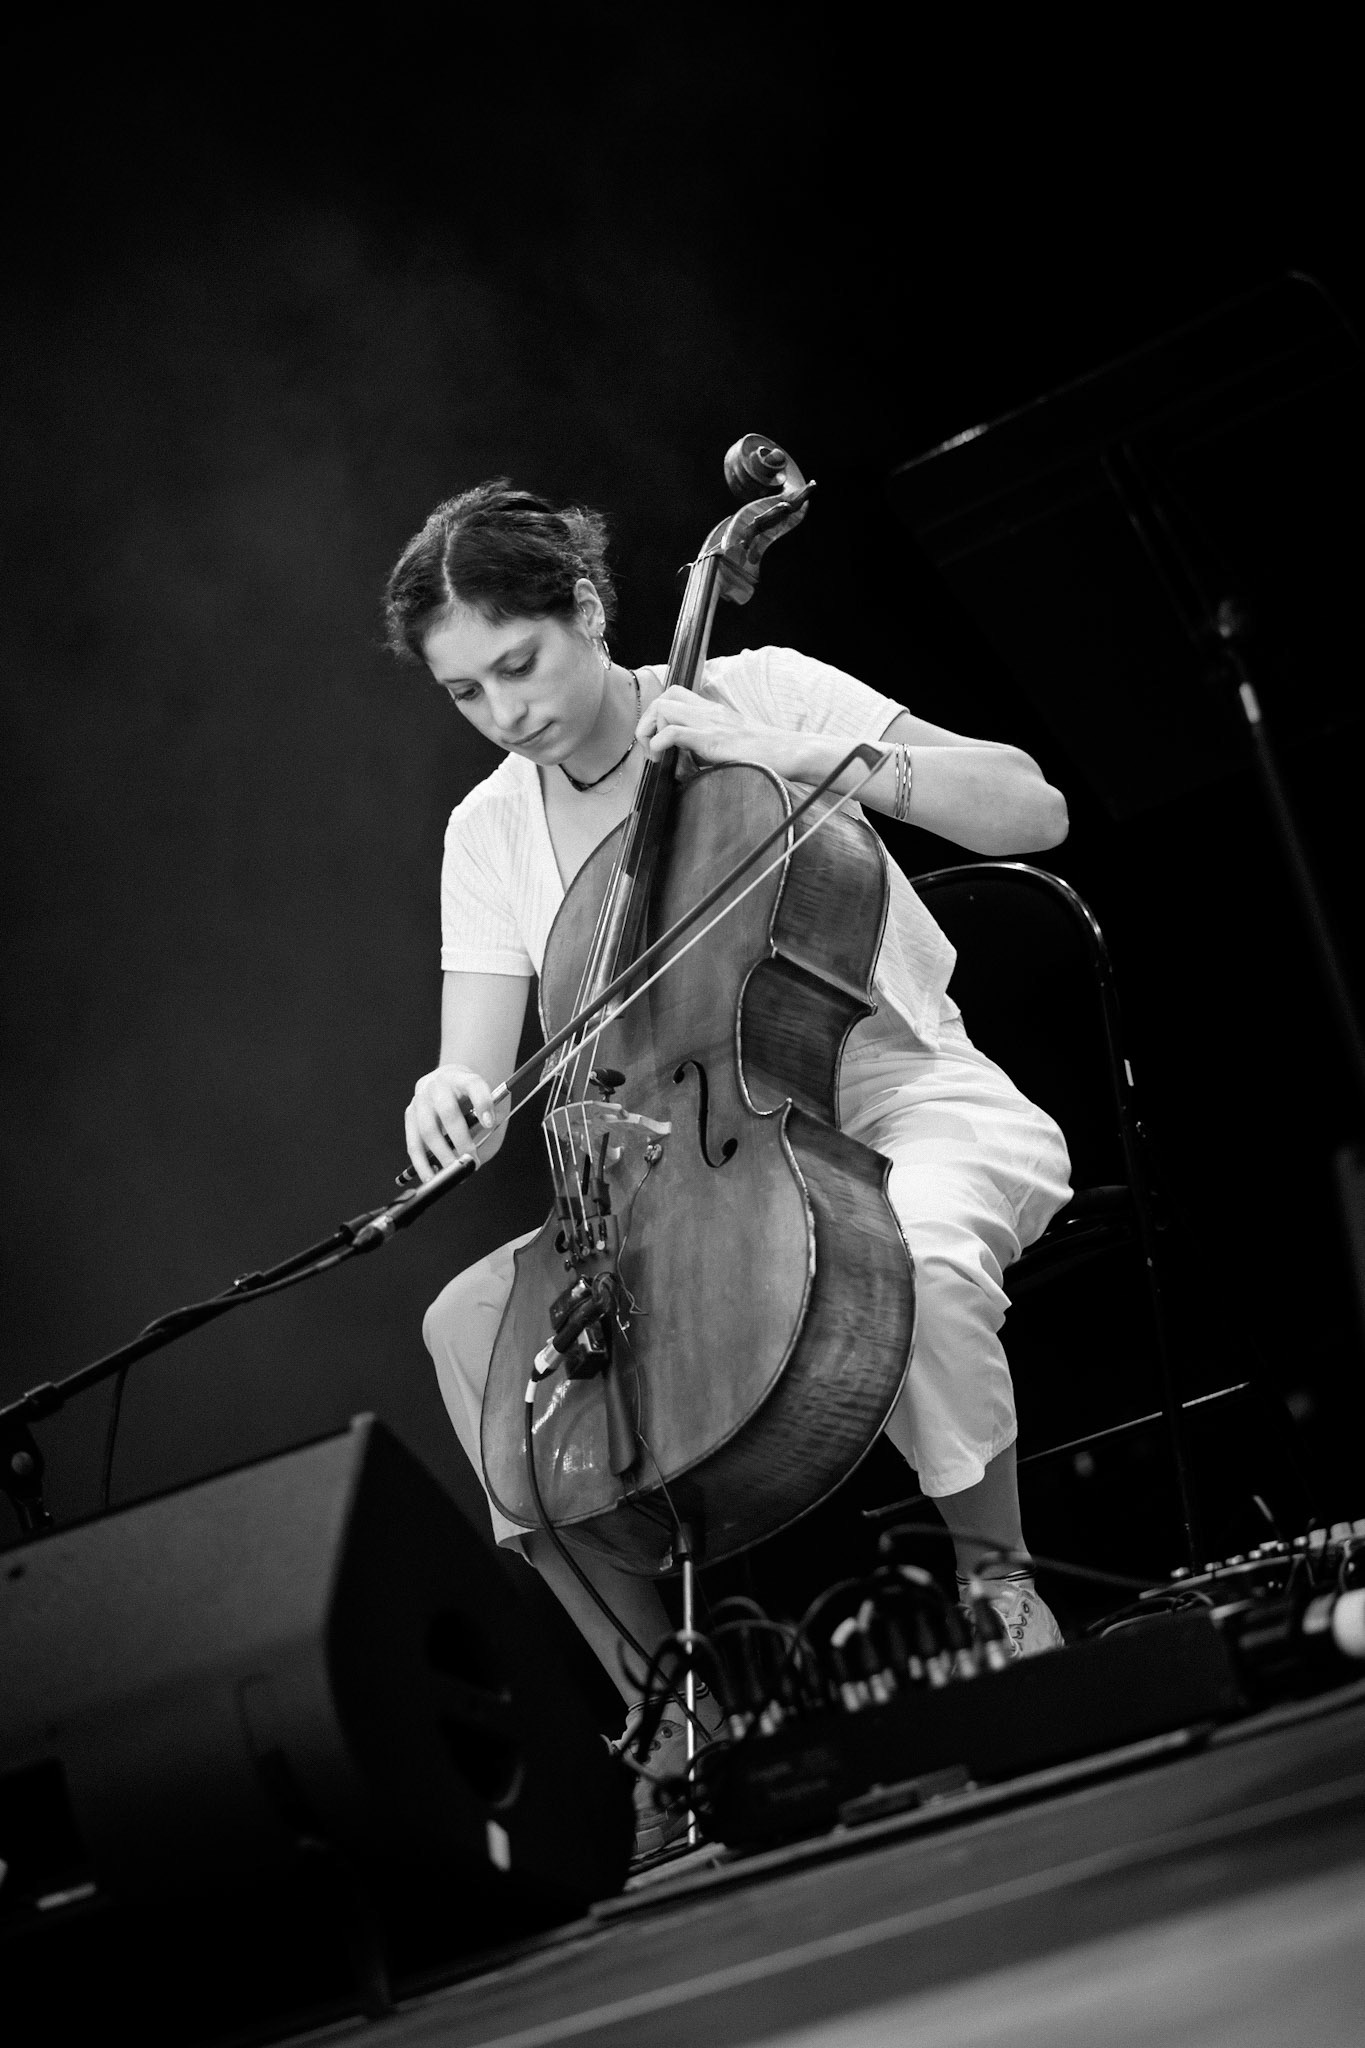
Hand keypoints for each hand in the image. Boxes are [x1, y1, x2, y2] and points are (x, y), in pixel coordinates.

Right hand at [405, 1063, 498, 1182]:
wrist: (446, 1080)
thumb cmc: (469, 1097)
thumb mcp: (483, 1102)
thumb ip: (486, 1125)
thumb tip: (477, 1157)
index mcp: (462, 1077)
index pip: (473, 1085)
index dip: (482, 1103)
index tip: (490, 1123)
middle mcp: (438, 1084)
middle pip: (448, 1111)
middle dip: (461, 1140)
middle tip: (472, 1161)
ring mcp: (421, 1099)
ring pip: (428, 1129)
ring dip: (441, 1154)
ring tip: (452, 1173)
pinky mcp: (409, 1114)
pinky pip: (413, 1142)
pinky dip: (421, 1162)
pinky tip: (432, 1175)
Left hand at [636, 685, 786, 769]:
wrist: (790, 752)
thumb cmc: (766, 755)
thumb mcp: (731, 747)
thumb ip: (707, 752)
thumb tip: (683, 769)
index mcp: (713, 712)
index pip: (675, 696)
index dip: (658, 716)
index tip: (659, 744)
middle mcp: (708, 712)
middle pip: (664, 697)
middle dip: (647, 722)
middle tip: (652, 750)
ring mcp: (709, 723)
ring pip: (662, 708)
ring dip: (650, 732)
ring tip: (657, 757)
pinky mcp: (711, 739)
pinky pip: (672, 732)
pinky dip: (659, 744)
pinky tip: (663, 759)